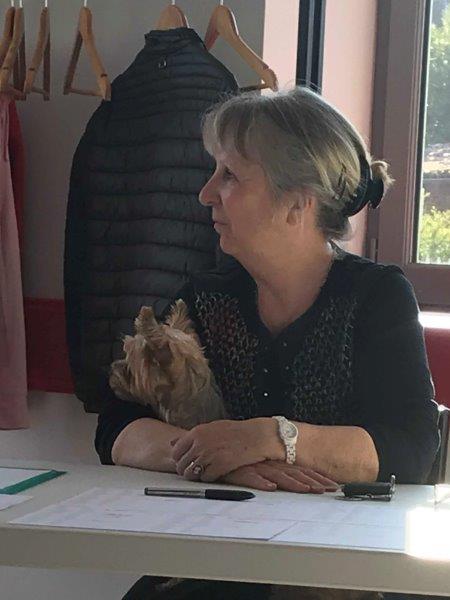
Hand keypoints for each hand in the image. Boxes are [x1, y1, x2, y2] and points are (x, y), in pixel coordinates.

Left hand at [171, 419, 272, 481]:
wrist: (257, 436)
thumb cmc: (236, 431)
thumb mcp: (211, 428)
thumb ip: (191, 436)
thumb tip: (172, 442)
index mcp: (197, 432)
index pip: (176, 451)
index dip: (179, 460)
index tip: (185, 462)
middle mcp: (200, 443)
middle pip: (182, 464)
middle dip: (186, 470)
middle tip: (194, 472)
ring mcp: (210, 455)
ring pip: (192, 474)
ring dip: (196, 476)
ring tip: (205, 473)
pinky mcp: (220, 466)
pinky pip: (206, 478)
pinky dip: (209, 478)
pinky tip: (215, 473)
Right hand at [222, 461, 338, 493]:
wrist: (209, 448)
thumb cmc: (234, 459)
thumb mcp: (257, 464)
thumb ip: (272, 472)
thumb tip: (287, 483)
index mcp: (275, 461)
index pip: (300, 470)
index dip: (316, 477)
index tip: (333, 485)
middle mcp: (268, 462)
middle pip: (295, 473)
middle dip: (314, 481)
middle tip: (332, 489)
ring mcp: (255, 466)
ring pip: (278, 475)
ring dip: (294, 483)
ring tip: (308, 490)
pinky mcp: (239, 470)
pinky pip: (252, 476)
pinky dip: (261, 482)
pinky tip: (271, 487)